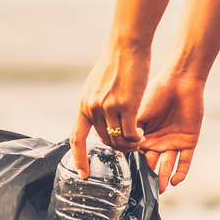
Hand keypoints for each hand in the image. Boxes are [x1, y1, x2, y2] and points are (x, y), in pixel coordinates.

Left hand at [70, 42, 148, 176]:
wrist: (127, 46)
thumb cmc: (116, 63)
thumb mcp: (97, 86)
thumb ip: (96, 103)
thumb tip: (98, 116)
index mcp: (84, 105)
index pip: (76, 138)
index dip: (79, 158)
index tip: (83, 173)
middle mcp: (93, 109)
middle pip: (104, 140)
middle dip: (117, 146)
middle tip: (130, 146)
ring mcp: (109, 108)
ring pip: (118, 139)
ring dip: (129, 145)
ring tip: (139, 142)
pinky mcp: (126, 106)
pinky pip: (131, 133)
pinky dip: (137, 139)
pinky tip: (143, 137)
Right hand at [137, 71, 204, 193]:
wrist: (179, 82)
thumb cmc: (155, 93)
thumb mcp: (137, 114)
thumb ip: (130, 132)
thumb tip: (120, 148)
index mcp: (144, 134)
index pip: (137, 154)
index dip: (133, 165)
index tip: (127, 178)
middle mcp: (158, 140)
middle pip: (152, 163)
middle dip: (148, 176)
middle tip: (142, 190)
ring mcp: (173, 141)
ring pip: (167, 165)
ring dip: (162, 178)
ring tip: (158, 190)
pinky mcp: (189, 141)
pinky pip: (185, 161)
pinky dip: (180, 172)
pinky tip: (174, 181)